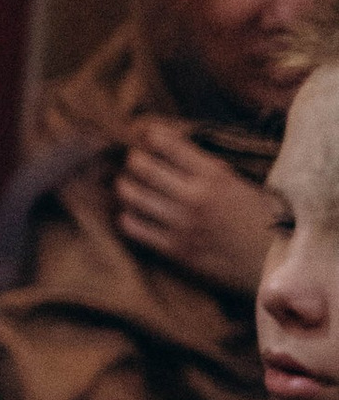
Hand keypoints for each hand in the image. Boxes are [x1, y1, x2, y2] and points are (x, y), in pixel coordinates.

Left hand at [114, 120, 273, 296]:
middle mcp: (194, 197)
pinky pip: (136, 229)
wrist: (273, 265)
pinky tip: (131, 215)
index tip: (147, 134)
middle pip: (143, 166)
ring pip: (133, 195)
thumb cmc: (266, 222)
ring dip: (125, 186)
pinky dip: (128, 219)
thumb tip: (184, 156)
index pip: (169, 144)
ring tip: (127, 184)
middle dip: (134, 159)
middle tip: (134, 160)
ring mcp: (182, 224)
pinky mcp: (176, 250)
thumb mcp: (245, 185)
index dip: (152, 135)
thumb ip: (215, 171)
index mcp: (215, 175)